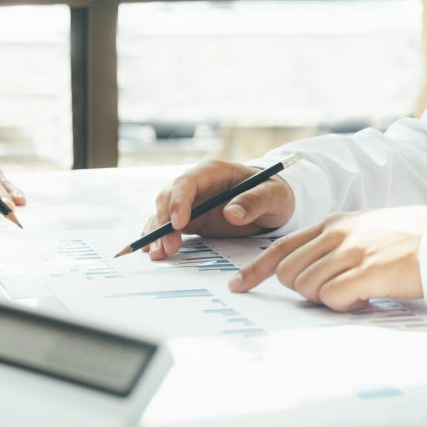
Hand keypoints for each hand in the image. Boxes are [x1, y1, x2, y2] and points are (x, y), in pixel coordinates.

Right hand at [143, 160, 294, 259]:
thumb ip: (254, 201)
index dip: (178, 201)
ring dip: (157, 233)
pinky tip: (153, 251)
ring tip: (157, 254)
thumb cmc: (273, 192)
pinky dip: (158, 238)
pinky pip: (167, 226)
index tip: (179, 224)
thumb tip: (232, 213)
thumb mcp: (273, 195)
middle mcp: (195, 186)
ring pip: (163, 214)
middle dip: (164, 222)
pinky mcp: (189, 219)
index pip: (186, 182)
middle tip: (168, 246)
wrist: (272, 202)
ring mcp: (190, 203)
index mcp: (212, 172)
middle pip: (168, 198)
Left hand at [229, 207, 426, 310]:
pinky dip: (343, 305)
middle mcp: (336, 234)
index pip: (279, 248)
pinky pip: (332, 297)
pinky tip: (363, 299)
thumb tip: (301, 273)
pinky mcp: (368, 270)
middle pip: (288, 273)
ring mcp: (351, 251)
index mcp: (331, 224)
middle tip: (331, 291)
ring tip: (354, 292)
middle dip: (302, 290)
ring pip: (307, 287)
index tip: (238, 285)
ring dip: (326, 298)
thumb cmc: (405, 241)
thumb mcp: (361, 231)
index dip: (255, 270)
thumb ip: (330, 246)